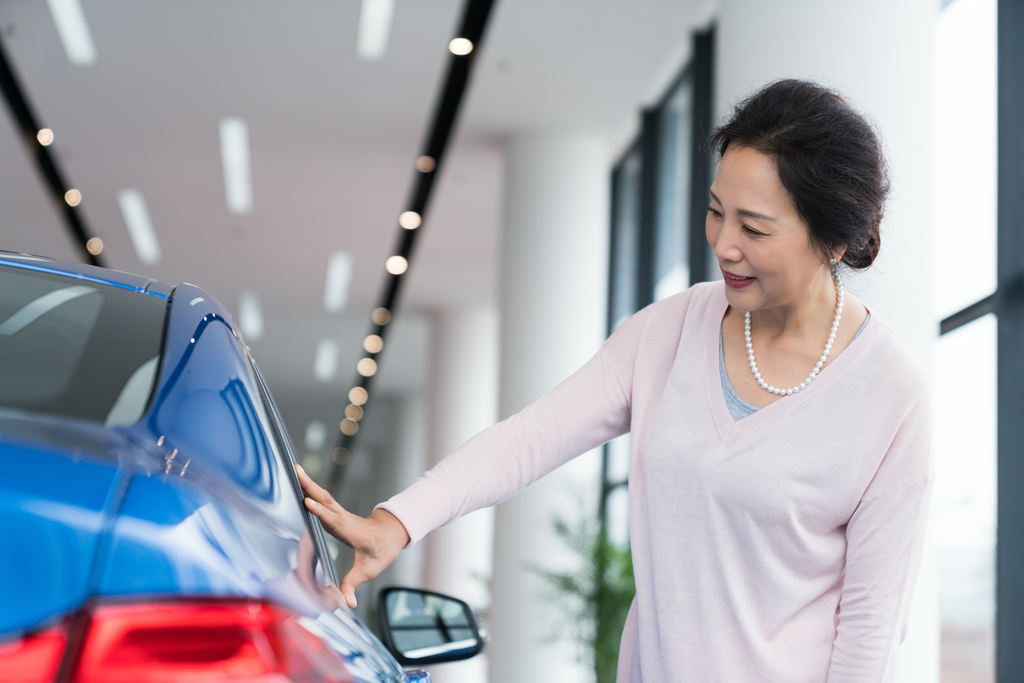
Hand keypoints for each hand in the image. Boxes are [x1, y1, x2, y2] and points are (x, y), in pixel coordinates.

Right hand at [296, 464, 410, 608]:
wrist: (391, 532)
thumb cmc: (381, 550)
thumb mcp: (369, 569)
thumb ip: (354, 585)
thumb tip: (348, 603)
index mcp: (354, 532)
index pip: (335, 522)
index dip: (321, 513)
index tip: (308, 504)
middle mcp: (345, 519)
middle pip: (327, 502)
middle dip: (312, 488)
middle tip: (297, 473)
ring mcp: (340, 513)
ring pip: (324, 496)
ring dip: (309, 483)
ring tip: (294, 469)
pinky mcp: (335, 512)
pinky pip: (322, 498)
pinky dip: (310, 487)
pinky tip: (299, 479)